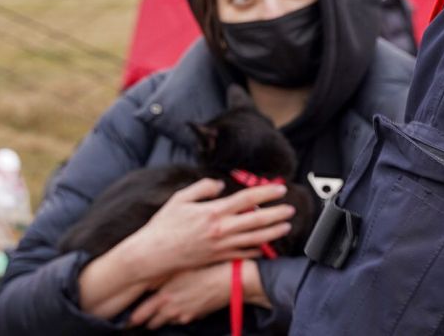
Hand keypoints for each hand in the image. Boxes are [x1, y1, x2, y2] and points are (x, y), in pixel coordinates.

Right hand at [116, 179, 294, 280]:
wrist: (152, 255)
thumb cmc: (164, 226)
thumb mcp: (180, 199)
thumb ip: (201, 188)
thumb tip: (219, 185)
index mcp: (213, 212)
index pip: (246, 199)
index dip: (265, 193)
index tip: (279, 188)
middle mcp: (220, 230)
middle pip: (256, 220)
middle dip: (277, 214)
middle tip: (291, 208)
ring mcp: (220, 246)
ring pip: (254, 239)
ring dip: (272, 232)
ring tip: (286, 227)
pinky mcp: (217, 259)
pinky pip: (242, 255)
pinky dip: (256, 251)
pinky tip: (265, 248)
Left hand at [128, 261, 230, 329]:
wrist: (230, 280)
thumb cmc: (205, 269)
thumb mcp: (181, 269)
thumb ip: (161, 278)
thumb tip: (148, 284)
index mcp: (164, 296)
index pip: (141, 314)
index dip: (134, 318)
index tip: (130, 319)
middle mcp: (172, 309)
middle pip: (152, 323)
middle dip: (148, 320)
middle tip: (143, 318)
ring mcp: (184, 315)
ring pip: (168, 322)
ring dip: (164, 318)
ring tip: (166, 309)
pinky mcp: (196, 316)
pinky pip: (182, 319)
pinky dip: (180, 315)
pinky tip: (183, 305)